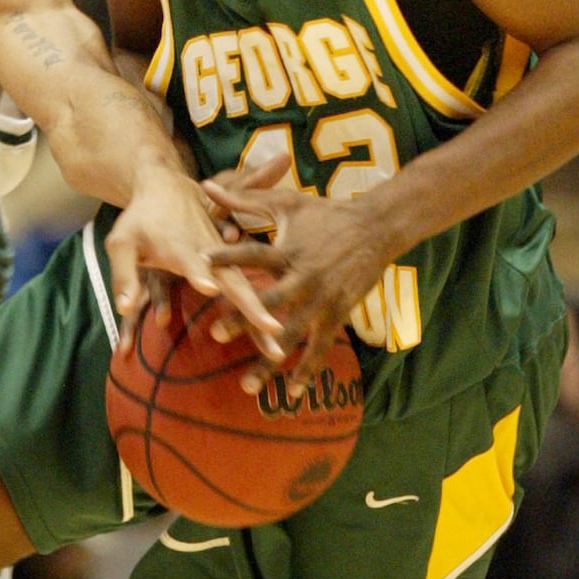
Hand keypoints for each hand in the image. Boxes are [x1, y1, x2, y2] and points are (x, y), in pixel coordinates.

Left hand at [105, 168, 282, 358]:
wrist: (167, 186)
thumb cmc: (140, 219)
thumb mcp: (121, 244)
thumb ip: (124, 275)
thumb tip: (124, 308)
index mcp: (181, 248)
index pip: (193, 263)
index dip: (200, 275)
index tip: (211, 289)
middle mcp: (210, 254)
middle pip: (235, 285)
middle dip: (252, 312)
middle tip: (271, 345)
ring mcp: (225, 256)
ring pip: (248, 288)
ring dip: (263, 317)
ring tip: (277, 348)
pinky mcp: (231, 258)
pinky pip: (247, 283)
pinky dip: (262, 306)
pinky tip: (274, 330)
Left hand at [202, 166, 394, 388]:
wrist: (376, 228)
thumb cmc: (326, 213)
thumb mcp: (287, 202)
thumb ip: (244, 199)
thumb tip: (206, 185)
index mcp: (288, 251)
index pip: (254, 255)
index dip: (228, 258)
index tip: (202, 264)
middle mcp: (305, 277)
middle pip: (271, 301)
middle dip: (244, 318)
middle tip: (216, 334)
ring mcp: (322, 300)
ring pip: (292, 335)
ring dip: (269, 360)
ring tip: (246, 385)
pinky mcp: (338, 315)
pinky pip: (320, 348)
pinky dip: (307, 372)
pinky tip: (291, 393)